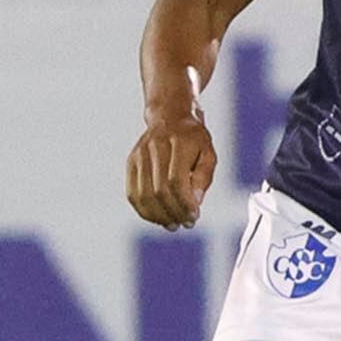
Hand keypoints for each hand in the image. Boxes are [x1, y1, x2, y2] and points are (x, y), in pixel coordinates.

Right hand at [127, 112, 215, 227]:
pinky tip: (158, 218)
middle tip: (185, 224)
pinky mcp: (131, 162)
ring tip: (172, 224)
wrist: (170, 116)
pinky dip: (144, 210)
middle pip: (159, 190)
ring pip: (143, 194)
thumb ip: (204, 177)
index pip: (176, 181)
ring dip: (158, 215)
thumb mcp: (208, 153)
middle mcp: (156, 146)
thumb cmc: (194, 140)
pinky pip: (132, 193)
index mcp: (179, 142)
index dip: (184, 203)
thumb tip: (194, 203)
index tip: (194, 217)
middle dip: (173, 212)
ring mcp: (140, 154)